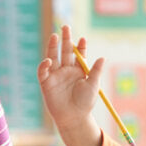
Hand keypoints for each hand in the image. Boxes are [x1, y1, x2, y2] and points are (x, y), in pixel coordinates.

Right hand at [37, 25, 102, 145]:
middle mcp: (66, 70)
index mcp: (78, 70)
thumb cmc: (85, 103)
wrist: (74, 118)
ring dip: (52, 46)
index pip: (78, 54)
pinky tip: (49, 60)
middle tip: (65, 27)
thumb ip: (95, 71)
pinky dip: (44, 65)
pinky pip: (43, 71)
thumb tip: (102, 58)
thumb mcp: (93, 85)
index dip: (80, 46)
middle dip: (65, 39)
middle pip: (65, 51)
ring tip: (54, 35)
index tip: (83, 39)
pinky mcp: (46, 82)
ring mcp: (55, 75)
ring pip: (53, 56)